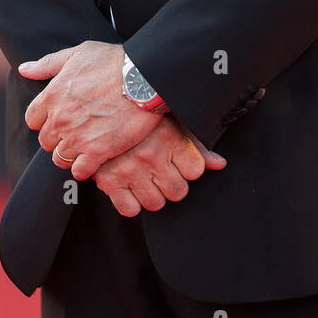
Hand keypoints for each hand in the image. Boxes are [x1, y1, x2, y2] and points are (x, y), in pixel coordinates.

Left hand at [19, 41, 160, 179]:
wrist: (144, 77)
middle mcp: (60, 119)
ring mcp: (77, 137)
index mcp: (52, 95)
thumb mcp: (78, 53)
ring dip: (71, 153)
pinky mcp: (97, 151)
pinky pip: (80, 170)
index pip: (33, 120)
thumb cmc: (113, 61)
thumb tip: (25, 69)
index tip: (59, 117)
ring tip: (86, 145)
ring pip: (60, 158)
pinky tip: (94, 158)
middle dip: (58, 137)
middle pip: (46, 141)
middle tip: (76, 131)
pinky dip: (85, 168)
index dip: (45, 119)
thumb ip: (48, 64)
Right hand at [92, 118, 227, 216]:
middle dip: (172, 184)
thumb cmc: (138, 115)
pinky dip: (130, 203)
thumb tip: (219, 164)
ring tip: (146, 179)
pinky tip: (130, 187)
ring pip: (156, 203)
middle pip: (178, 192)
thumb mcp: (171, 122)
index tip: (178, 162)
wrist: (99, 108)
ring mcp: (130, 170)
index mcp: (169, 138)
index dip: (188, 168)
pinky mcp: (109, 182)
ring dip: (152, 194)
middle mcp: (151, 156)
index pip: (195, 171)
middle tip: (161, 172)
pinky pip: (129, 209)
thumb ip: (196, 144)